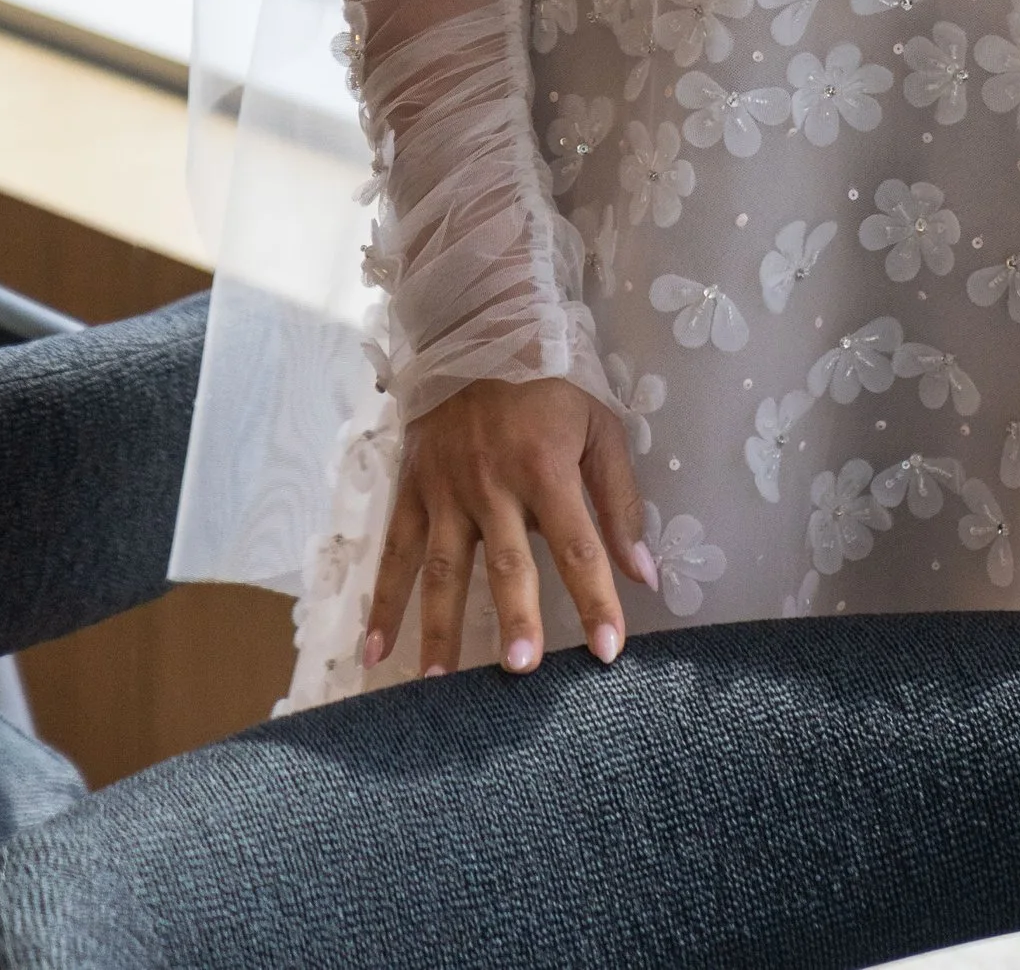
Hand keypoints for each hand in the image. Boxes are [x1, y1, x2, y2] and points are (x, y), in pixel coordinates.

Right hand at [363, 376, 655, 678]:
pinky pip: (394, 554)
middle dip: (515, 617)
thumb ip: (620, 501)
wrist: (477, 333)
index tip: (607, 651)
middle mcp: (493, 484)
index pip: (577, 545)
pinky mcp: (411, 491)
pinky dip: (382, 604)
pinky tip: (375, 651)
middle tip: (521, 671)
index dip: (596, 598)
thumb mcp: (599, 427)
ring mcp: (446, 490)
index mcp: (546, 466)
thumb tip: (644, 573)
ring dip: (440, 628)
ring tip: (440, 685)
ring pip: (442, 568)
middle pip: (507, 562)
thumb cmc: (549, 387)